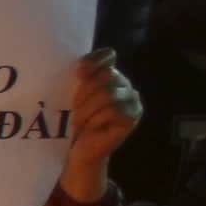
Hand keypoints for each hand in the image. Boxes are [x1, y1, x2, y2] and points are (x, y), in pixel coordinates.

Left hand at [55, 49, 139, 203]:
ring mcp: (132, 98)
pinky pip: (113, 110)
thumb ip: (79, 81)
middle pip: (105, 76)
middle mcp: (123, 83)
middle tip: (74, 110)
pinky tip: (93, 128)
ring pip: (108, 94)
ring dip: (87, 110)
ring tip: (80, 122)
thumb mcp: (72, 97)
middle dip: (84, 94)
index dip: (93, 61)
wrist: (79, 150)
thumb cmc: (74, 122)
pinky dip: (97, 120)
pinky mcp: (134, 115)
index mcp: (107, 73)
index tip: (78, 73)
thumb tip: (79, 69)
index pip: (107, 56)